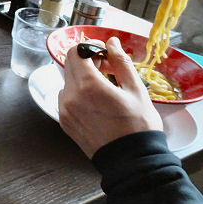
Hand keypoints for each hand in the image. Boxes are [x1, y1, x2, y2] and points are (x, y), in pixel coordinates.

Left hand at [57, 37, 162, 158]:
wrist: (131, 161)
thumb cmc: (138, 127)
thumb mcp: (136, 89)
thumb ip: (121, 62)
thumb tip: (112, 43)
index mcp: (88, 86)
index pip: (76, 52)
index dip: (90, 47)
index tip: (103, 51)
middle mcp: (70, 97)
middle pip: (70, 65)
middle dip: (87, 61)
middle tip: (107, 67)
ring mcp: (64, 111)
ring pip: (68, 82)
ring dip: (82, 78)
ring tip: (104, 87)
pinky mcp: (64, 122)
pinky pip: (66, 98)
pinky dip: (78, 93)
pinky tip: (96, 102)